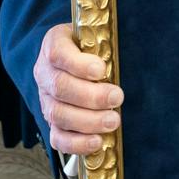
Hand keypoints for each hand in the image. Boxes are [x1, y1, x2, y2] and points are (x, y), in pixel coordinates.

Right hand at [35, 21, 122, 157]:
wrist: (72, 59)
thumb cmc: (89, 47)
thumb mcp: (94, 36)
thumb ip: (104, 44)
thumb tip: (133, 56)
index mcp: (54, 45)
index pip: (58, 53)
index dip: (78, 64)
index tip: (101, 70)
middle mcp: (45, 73)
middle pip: (60, 87)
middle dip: (91, 96)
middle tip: (117, 98)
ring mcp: (46, 100)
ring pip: (58, 114)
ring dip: (88, 121)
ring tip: (113, 121)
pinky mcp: (52, 123)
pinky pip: (57, 138)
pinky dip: (77, 143)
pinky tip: (97, 141)